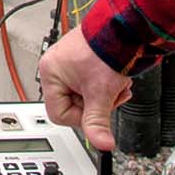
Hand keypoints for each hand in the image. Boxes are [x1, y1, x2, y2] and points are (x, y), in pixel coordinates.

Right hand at [38, 26, 132, 150]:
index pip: (59, 113)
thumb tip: (101, 145)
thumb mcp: (100, 94)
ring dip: (103, 94)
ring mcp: (69, 62)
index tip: (96, 113)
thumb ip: (98, 123)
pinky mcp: (82, 59)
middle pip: (73, 104)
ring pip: (84, 94)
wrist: (124, 29)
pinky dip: (105, 84)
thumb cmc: (106, 51)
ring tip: (115, 85)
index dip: (80, 118)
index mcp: (50, 72)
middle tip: (109, 97)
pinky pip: (90, 82)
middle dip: (97, 104)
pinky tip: (114, 79)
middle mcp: (56, 66)